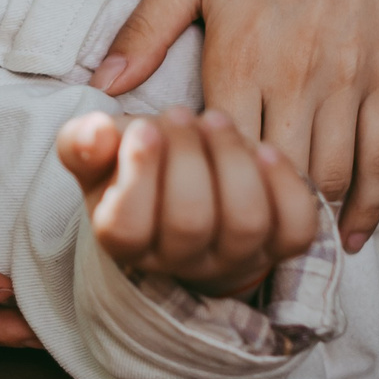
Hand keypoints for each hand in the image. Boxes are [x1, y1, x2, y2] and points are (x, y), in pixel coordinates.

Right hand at [56, 109, 319, 294]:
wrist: (184, 189)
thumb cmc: (137, 166)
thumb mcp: (99, 154)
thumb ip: (83, 142)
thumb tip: (95, 132)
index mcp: (126, 243)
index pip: (126, 228)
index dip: (138, 174)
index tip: (144, 128)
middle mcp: (181, 262)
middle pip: (190, 222)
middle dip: (187, 156)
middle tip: (179, 115)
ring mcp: (236, 258)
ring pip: (245, 222)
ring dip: (232, 160)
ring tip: (215, 122)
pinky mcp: (279, 246)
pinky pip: (294, 226)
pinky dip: (283, 183)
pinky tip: (261, 150)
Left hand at [90, 0, 378, 250]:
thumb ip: (145, 30)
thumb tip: (104, 88)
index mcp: (239, 56)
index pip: (219, 152)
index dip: (205, 189)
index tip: (188, 216)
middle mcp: (296, 78)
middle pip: (276, 178)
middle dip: (254, 219)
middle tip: (234, 251)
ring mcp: (347, 80)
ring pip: (331, 176)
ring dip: (308, 218)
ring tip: (281, 249)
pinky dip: (368, 202)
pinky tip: (349, 233)